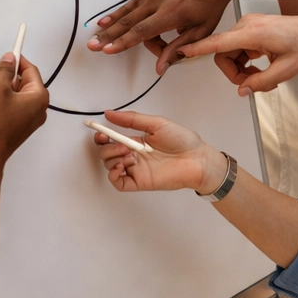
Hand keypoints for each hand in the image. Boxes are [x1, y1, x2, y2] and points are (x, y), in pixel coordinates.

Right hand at [0, 54, 48, 163]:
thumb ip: (5, 71)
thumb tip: (10, 59)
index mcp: (39, 97)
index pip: (31, 71)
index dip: (19, 60)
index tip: (10, 53)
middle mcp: (40, 108)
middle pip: (27, 82)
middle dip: (12, 76)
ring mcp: (32, 119)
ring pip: (21, 95)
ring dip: (8, 90)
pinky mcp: (22, 127)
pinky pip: (17, 107)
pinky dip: (7, 102)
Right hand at [88, 0, 233, 72]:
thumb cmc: (209, 6)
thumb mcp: (200, 32)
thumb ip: (178, 49)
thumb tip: (160, 68)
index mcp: (171, 13)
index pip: (142, 31)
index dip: (124, 42)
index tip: (109, 49)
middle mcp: (157, 3)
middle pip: (128, 22)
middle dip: (109, 36)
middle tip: (93, 47)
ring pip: (126, 14)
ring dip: (109, 27)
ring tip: (94, 38)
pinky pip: (130, 6)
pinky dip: (116, 14)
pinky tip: (104, 21)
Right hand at [93, 108, 223, 193]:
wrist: (197, 159)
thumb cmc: (182, 140)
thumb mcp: (156, 123)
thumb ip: (133, 120)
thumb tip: (109, 113)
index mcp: (136, 141)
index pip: (112, 139)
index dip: (102, 136)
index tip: (100, 133)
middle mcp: (133, 155)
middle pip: (107, 154)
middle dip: (107, 148)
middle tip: (121, 146)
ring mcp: (136, 169)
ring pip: (110, 166)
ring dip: (112, 159)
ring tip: (129, 155)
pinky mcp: (139, 182)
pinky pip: (118, 183)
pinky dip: (114, 175)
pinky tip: (121, 167)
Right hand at [180, 11, 297, 95]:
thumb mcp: (286, 71)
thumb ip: (260, 82)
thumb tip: (242, 91)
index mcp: (253, 33)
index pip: (218, 43)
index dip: (198, 49)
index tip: (182, 51)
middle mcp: (247, 26)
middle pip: (223, 53)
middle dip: (234, 73)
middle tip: (255, 84)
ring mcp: (249, 26)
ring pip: (230, 53)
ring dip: (242, 69)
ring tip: (264, 78)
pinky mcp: (252, 29)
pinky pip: (239, 49)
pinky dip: (247, 62)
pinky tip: (263, 68)